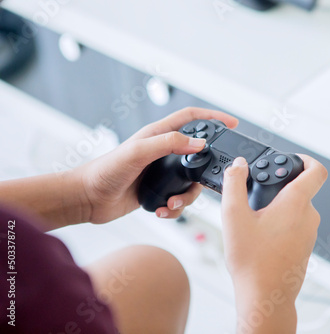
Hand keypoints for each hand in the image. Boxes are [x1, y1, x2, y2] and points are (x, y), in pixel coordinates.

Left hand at [74, 107, 237, 223]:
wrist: (89, 199)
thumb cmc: (105, 170)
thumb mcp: (138, 151)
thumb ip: (169, 144)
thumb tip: (199, 143)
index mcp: (158, 134)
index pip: (191, 118)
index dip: (213, 118)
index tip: (232, 123)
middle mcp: (163, 152)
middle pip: (197, 154)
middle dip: (206, 167)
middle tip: (214, 176)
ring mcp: (162, 173)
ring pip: (191, 182)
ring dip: (188, 195)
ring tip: (173, 202)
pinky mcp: (159, 191)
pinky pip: (179, 199)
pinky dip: (176, 207)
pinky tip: (163, 210)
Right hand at [221, 155, 326, 333]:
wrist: (266, 297)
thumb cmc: (253, 262)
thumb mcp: (234, 217)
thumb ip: (234, 184)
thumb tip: (238, 165)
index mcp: (296, 204)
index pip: (316, 170)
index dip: (305, 158)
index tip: (291, 158)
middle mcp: (309, 216)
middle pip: (301, 188)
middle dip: (279, 187)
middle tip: (257, 194)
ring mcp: (309, 233)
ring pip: (296, 208)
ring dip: (279, 207)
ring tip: (255, 219)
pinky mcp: (305, 246)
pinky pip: (296, 224)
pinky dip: (281, 223)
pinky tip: (261, 236)